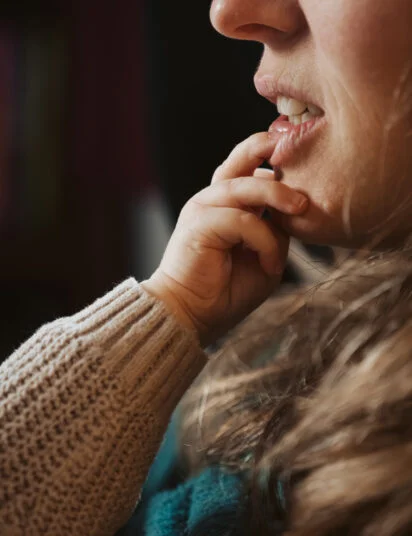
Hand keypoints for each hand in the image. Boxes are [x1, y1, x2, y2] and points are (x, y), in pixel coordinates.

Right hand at [142, 133, 308, 345]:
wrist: (194, 315)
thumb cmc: (227, 290)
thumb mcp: (265, 254)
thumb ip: (276, 230)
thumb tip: (295, 211)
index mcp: (225, 204)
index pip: (246, 166)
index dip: (271, 154)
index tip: (301, 155)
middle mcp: (212, 201)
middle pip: (239, 161)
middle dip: (270, 151)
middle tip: (302, 164)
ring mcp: (202, 210)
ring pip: (244, 187)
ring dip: (277, 195)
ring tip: (301, 208)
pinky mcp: (199, 225)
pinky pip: (242, 220)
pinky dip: (263, 241)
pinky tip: (270, 264)